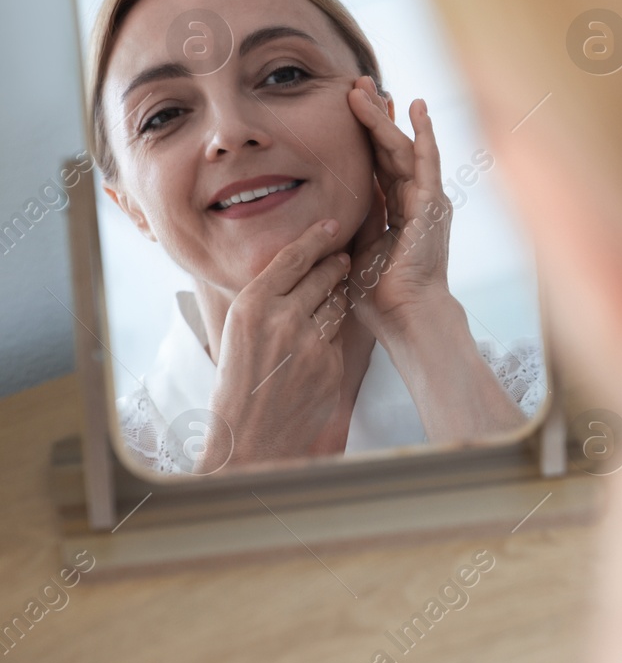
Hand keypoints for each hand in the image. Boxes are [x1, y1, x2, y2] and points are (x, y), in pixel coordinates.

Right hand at [205, 219, 353, 469]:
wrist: (249, 437)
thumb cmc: (239, 383)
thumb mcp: (238, 331)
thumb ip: (264, 300)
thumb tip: (291, 269)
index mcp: (251, 305)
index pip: (293, 258)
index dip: (316, 238)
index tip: (332, 225)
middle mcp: (281, 319)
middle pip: (322, 276)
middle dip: (335, 265)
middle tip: (342, 257)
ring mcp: (309, 342)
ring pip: (337, 303)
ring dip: (337, 298)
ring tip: (334, 293)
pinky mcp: (330, 364)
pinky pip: (340, 336)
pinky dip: (334, 334)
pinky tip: (322, 341)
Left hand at [343, 76, 454, 344]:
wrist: (406, 316)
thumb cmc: (380, 294)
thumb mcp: (356, 248)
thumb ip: (354, 220)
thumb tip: (332, 199)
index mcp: (395, 212)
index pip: (377, 164)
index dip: (363, 136)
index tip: (350, 107)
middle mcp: (414, 201)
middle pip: (390, 149)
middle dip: (373, 116)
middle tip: (357, 84)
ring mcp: (426, 201)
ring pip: (402, 148)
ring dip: (385, 118)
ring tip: (369, 88)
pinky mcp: (432, 204)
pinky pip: (426, 161)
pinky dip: (424, 134)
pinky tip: (419, 109)